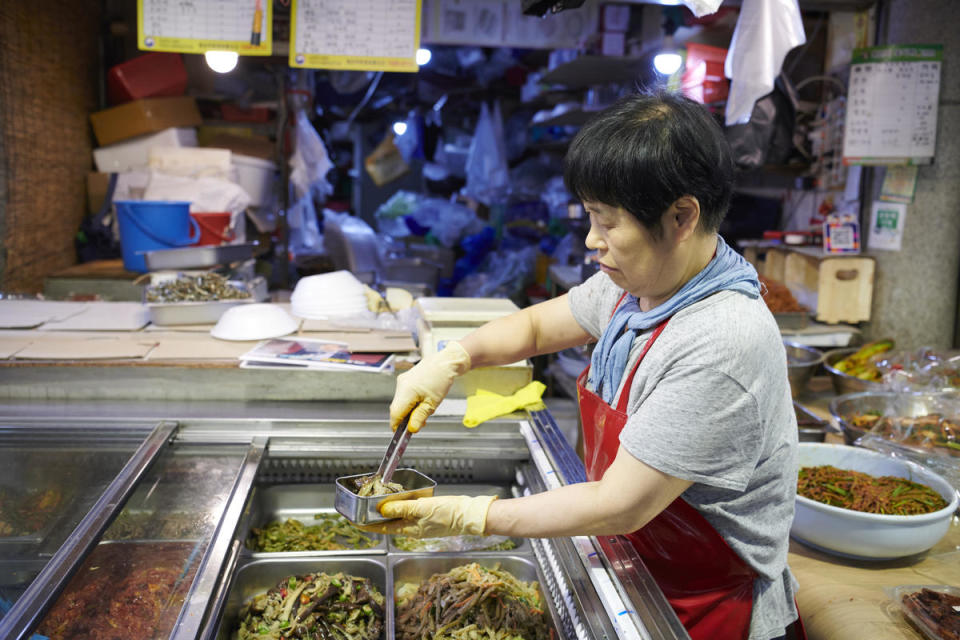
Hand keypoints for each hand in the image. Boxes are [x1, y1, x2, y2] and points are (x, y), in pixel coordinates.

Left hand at [358, 495, 496, 537]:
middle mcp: (412, 528)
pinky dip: (399, 507)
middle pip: (387, 524)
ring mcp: (420, 523)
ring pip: (397, 518)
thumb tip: (381, 510)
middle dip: (373, 517)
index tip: (353, 521)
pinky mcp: (427, 516)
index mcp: (409, 529)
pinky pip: (408, 513)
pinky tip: (398, 499)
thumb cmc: (448, 513)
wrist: (469, 515)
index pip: (381, 529)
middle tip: (361, 508)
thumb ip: (401, 509)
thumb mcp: (422, 508)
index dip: (366, 525)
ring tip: (374, 502)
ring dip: (385, 511)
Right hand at [391, 342, 470, 431]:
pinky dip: (411, 402)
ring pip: (401, 402)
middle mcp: (401, 385)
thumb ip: (419, 417)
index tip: (403, 434)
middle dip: (406, 418)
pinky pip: (404, 395)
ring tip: (425, 410)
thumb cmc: (441, 379)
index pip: (395, 414)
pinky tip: (422, 402)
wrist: (445, 362)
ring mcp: (402, 381)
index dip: (397, 426)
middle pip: (397, 408)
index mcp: (406, 391)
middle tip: (421, 422)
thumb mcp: (432, 403)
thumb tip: (411, 429)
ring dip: (410, 410)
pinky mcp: (406, 379)